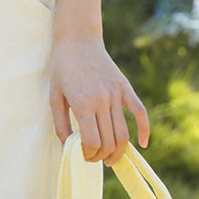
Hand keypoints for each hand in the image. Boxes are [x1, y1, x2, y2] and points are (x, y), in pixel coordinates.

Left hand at [49, 32, 149, 166]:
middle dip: (102, 156)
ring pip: (123, 133)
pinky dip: (144, 130)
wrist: (78, 39)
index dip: (89, 155)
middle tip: (95, 158)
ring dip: (119, 151)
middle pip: (109, 142)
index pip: (93, 143)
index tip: (83, 155)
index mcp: (83, 103)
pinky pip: (140, 113)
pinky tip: (142, 144)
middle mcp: (102, 100)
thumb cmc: (63, 67)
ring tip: (111, 158)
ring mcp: (116, 94)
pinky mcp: (125, 88)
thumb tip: (69, 147)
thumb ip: (61, 124)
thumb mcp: (54, 96)